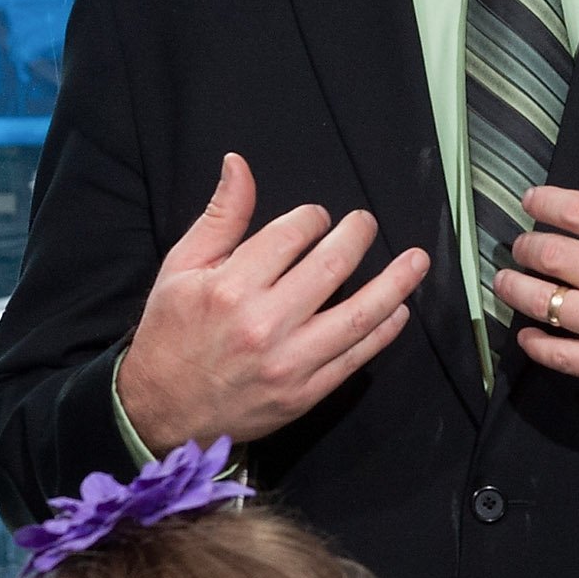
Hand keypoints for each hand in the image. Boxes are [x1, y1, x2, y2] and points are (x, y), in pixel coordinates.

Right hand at [117, 154, 430, 453]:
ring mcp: (289, 362)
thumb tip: (239, 165)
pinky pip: (355, 358)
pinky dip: (383, 332)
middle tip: (365, 223)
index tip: (315, 219)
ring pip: (357, 315)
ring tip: (417, 261)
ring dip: (394, 284)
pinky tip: (398, 311)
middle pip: (331, 267)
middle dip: (357, 236)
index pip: (291, 235)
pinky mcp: (304, 393)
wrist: (161, 412)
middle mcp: (263, 324)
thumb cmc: (170, 335)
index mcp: (230, 287)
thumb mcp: (181, 268)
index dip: (311, 219)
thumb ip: (219, 217)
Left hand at [496, 101, 578, 414]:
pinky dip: (535, 344)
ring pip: (547, 304)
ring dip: (516, 290)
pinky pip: (562, 356)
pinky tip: (526, 332)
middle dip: (526, 246)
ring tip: (507, 281)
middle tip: (520, 245)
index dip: (544, 203)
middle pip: (553, 256)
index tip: (531, 202)